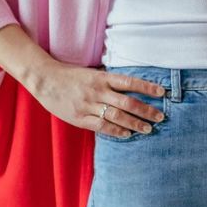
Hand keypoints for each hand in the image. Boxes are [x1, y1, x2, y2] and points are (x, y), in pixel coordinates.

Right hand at [31, 62, 165, 137]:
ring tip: (148, 128)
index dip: (147, 87)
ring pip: (117, 116)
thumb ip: (108, 80)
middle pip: (127, 102)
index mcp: (102, 77)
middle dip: (146, 110)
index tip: (162, 92)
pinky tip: (127, 135)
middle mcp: (98, 91)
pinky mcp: (79, 118)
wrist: (45, 80)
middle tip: (160, 116)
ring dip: (134, 123)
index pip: (129, 82)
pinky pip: (101, 126)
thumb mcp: (91, 72)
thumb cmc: (70, 75)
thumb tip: (129, 86)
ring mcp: (88, 105)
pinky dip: (116, 131)